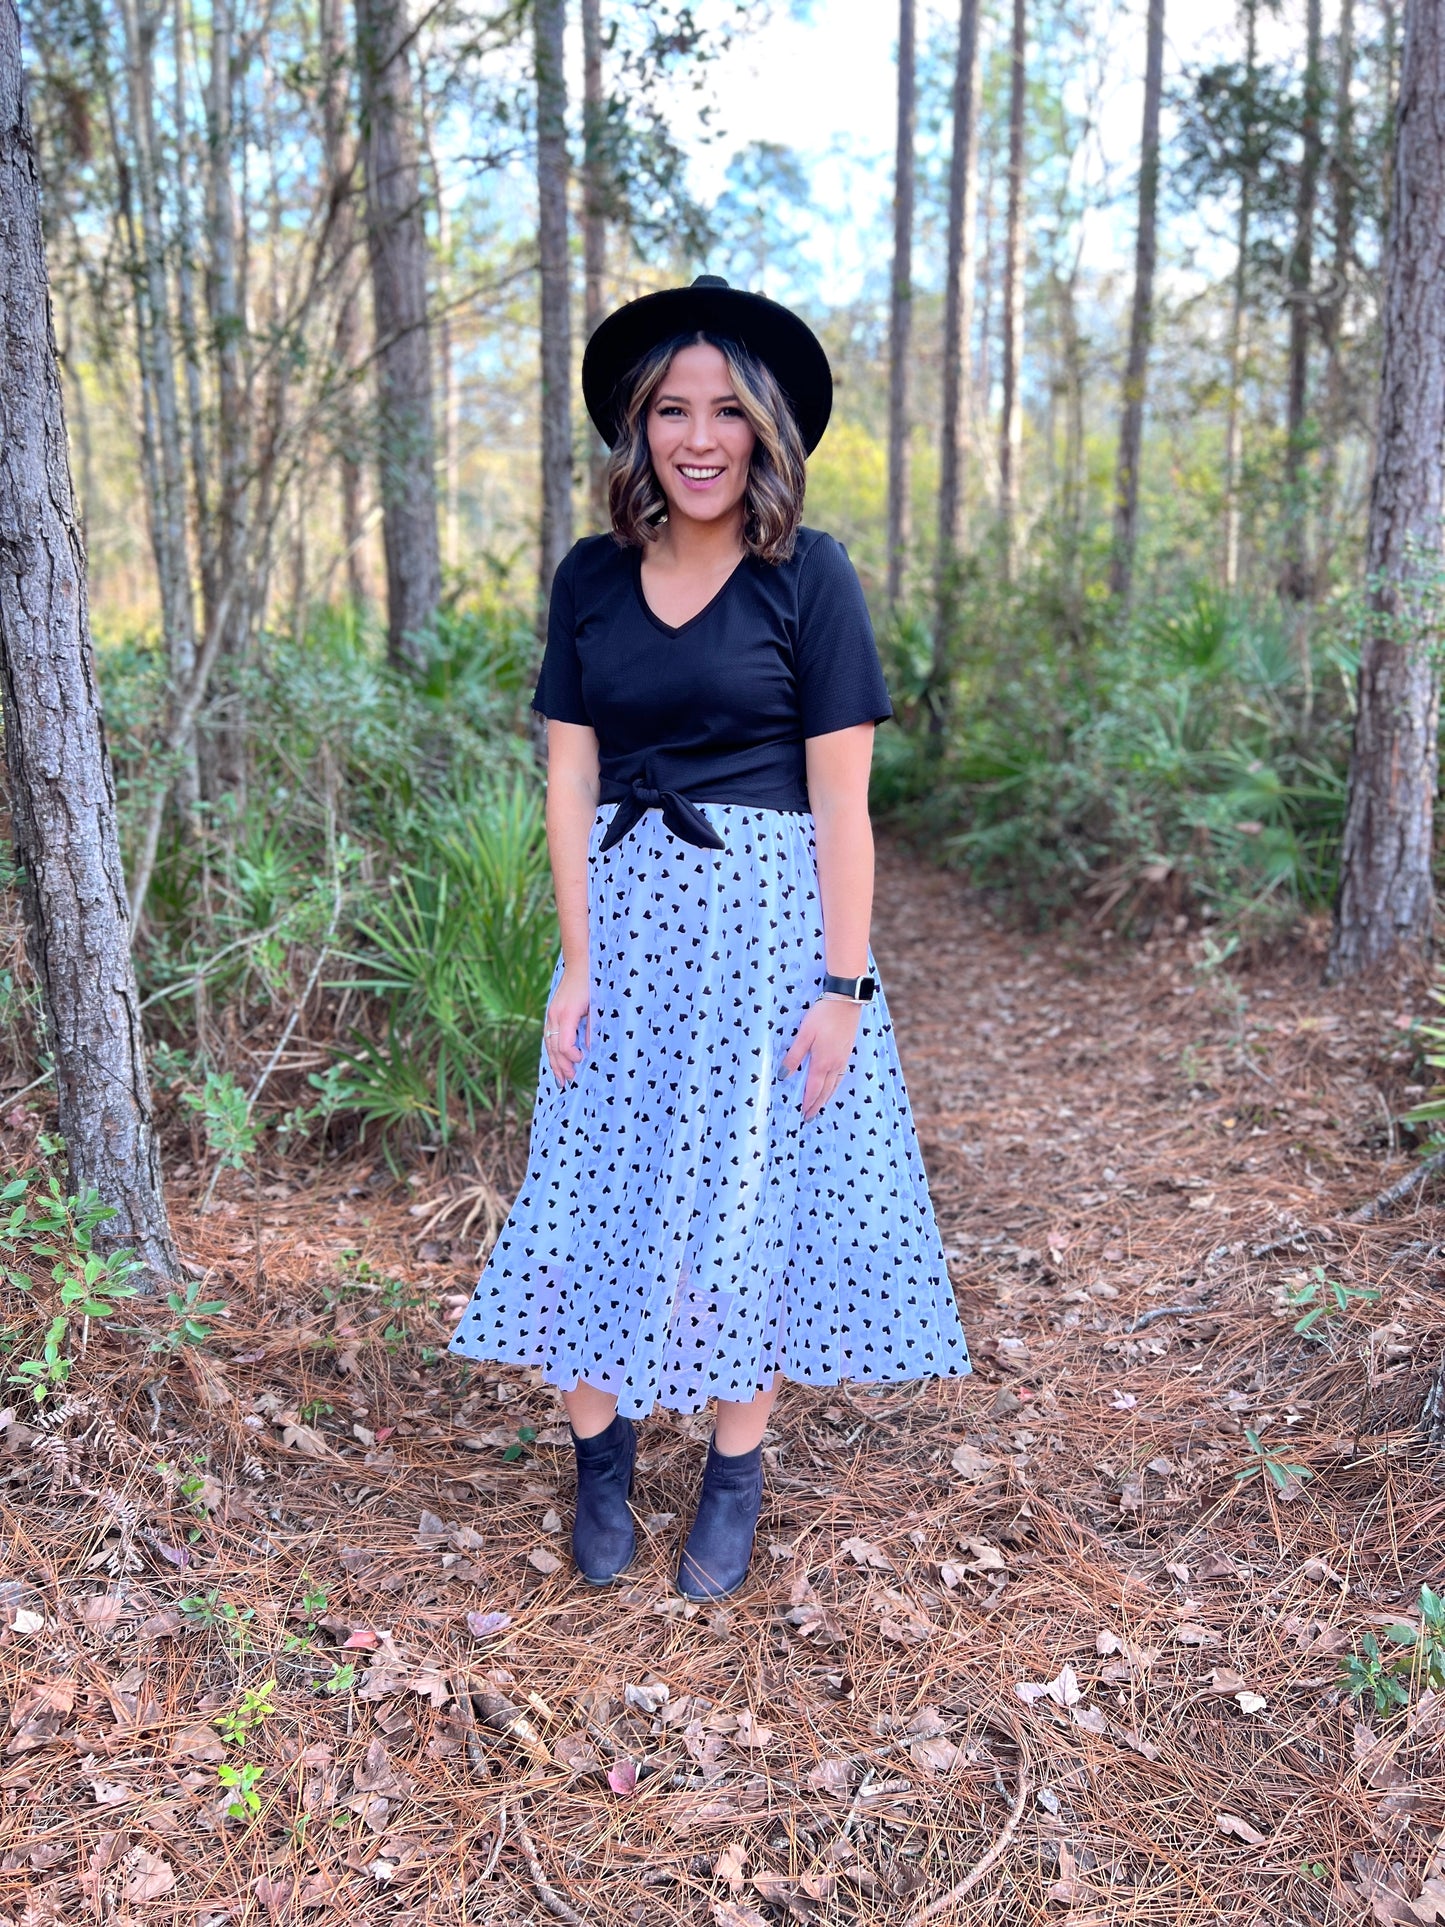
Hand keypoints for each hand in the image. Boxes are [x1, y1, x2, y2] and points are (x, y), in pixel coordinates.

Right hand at [544, 965, 589, 1086]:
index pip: (564, 1044)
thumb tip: (591, 1047)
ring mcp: (551, 1014)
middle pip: (553, 1047)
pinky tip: (556, 1060)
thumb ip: (593, 1027)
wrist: (580, 963)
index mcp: (566, 1014)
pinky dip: (552, 1050)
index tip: (582, 1061)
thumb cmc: (592, 982)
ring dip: (554, 1062)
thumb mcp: (597, 1005)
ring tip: (559, 1078)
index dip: (572, 1056)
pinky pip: (549, 1036)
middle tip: (568, 1082)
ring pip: (549, 1043)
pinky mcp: (552, 1012)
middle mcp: (555, 1015)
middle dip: (560, 1066)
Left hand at [782, 998, 861, 1118]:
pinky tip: (832, 1086)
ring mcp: (843, 1059)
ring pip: (834, 1085)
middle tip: (809, 1118)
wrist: (846, 1002)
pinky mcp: (847, 1052)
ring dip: (826, 1098)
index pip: (813, 1089)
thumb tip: (782, 1075)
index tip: (802, 1115)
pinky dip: (834, 1087)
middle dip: (817, 1105)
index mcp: (822, 1062)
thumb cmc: (822, 1015)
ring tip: (819, 1107)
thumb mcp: (804, 1034)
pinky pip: (840, 1077)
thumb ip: (793, 1056)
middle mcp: (835, 1064)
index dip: (808, 1103)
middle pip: (825, 1091)